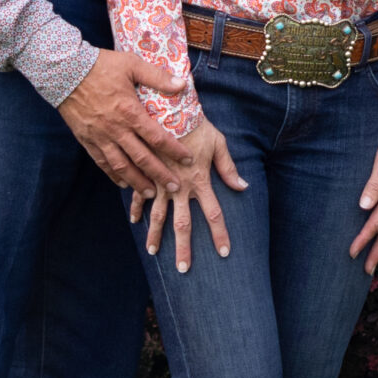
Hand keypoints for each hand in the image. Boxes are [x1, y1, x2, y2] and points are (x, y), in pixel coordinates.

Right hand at [58, 48, 193, 193]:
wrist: (63, 71)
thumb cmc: (100, 66)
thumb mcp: (131, 64)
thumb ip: (157, 76)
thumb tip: (183, 84)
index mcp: (129, 111)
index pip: (157, 137)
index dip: (174, 151)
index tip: (188, 160)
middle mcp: (115, 129)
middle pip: (142, 158)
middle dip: (160, 175)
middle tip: (174, 187)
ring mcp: (100, 136)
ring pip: (121, 166)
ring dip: (137, 182)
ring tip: (151, 193)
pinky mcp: (86, 139)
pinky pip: (101, 162)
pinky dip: (113, 175)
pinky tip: (123, 182)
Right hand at [131, 117, 246, 273]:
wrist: (167, 107)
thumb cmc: (196, 123)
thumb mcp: (218, 142)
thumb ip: (229, 167)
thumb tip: (243, 186)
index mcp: (200, 180)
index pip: (214, 214)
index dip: (219, 234)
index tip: (224, 253)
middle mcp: (180, 187)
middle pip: (183, 224)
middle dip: (184, 248)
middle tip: (183, 269)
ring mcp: (161, 182)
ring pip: (158, 215)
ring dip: (155, 235)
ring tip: (152, 253)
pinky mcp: (147, 173)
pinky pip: (140, 194)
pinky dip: (137, 208)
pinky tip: (134, 221)